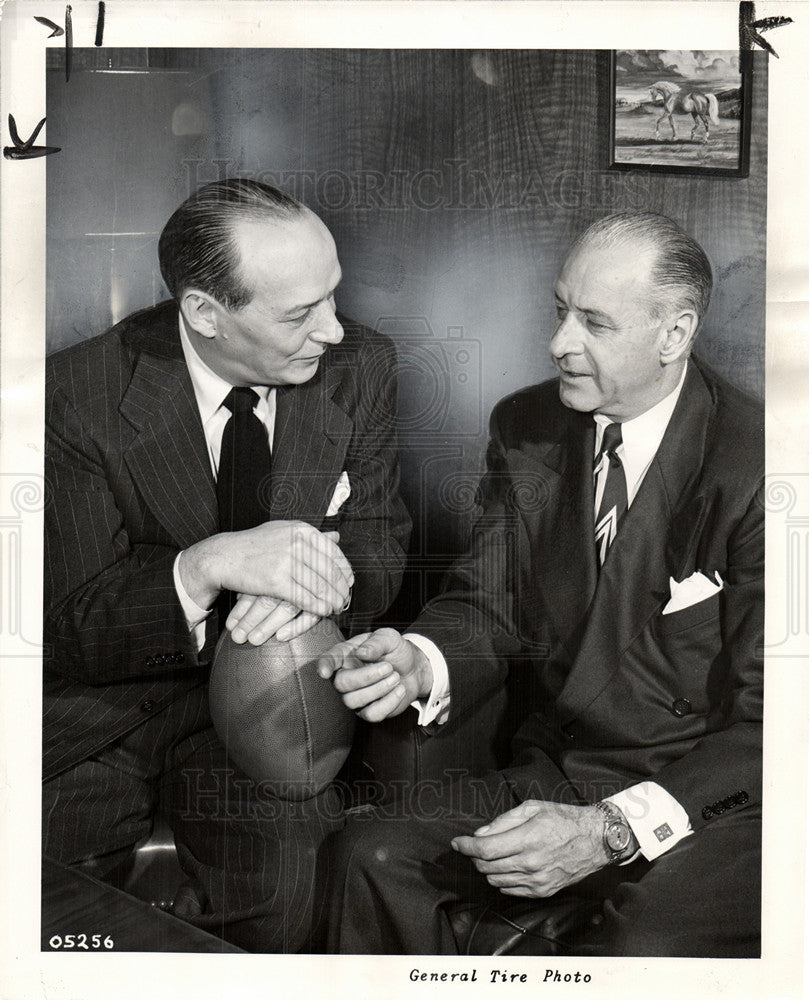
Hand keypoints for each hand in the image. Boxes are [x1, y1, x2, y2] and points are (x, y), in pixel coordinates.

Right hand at [224, 534, 346, 643]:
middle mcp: (296, 543)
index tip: (349, 581)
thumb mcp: (284, 531)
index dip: (344, 570)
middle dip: (341, 588)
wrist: (225, 556)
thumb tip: (337, 537)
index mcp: (301, 530)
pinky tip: (324, 611)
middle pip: (329, 570)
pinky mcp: (275, 581)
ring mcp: (286, 561)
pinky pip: (304, 597)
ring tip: (338, 607)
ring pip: (319, 585)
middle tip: (346, 599)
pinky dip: (318, 606)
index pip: (333, 552)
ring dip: (333, 599)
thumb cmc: (255, 545)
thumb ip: (310, 536)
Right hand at [316, 628, 433, 721]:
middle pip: (341, 684)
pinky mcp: (368, 711)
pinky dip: (389, 702)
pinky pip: (371, 714)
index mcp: (346, 655)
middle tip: (389, 667)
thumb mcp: (389, 638)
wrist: (413, 669)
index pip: (329, 659)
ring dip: (379, 689)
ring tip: (396, 677)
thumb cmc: (395, 651)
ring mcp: (355, 696)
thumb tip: (362, 652)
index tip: (325, 672)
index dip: (324, 666)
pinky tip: (399, 689)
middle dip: (367, 677)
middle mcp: (346, 676)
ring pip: (353, 701)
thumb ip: (376, 642)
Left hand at [451, 801, 605, 897]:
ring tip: (493, 854)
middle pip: (487, 866)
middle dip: (474, 856)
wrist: (595, 840)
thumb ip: (504, 821)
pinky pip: (510, 890)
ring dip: (487, 868)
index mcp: (528, 839)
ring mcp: (537, 880)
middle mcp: (531, 863)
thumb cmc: (564, 819)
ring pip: (496, 880)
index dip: (466, 846)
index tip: (457, 843)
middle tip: (474, 845)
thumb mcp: (533, 808)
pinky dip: (502, 879)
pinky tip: (507, 866)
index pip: (485, 849)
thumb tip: (481, 833)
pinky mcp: (542, 891)